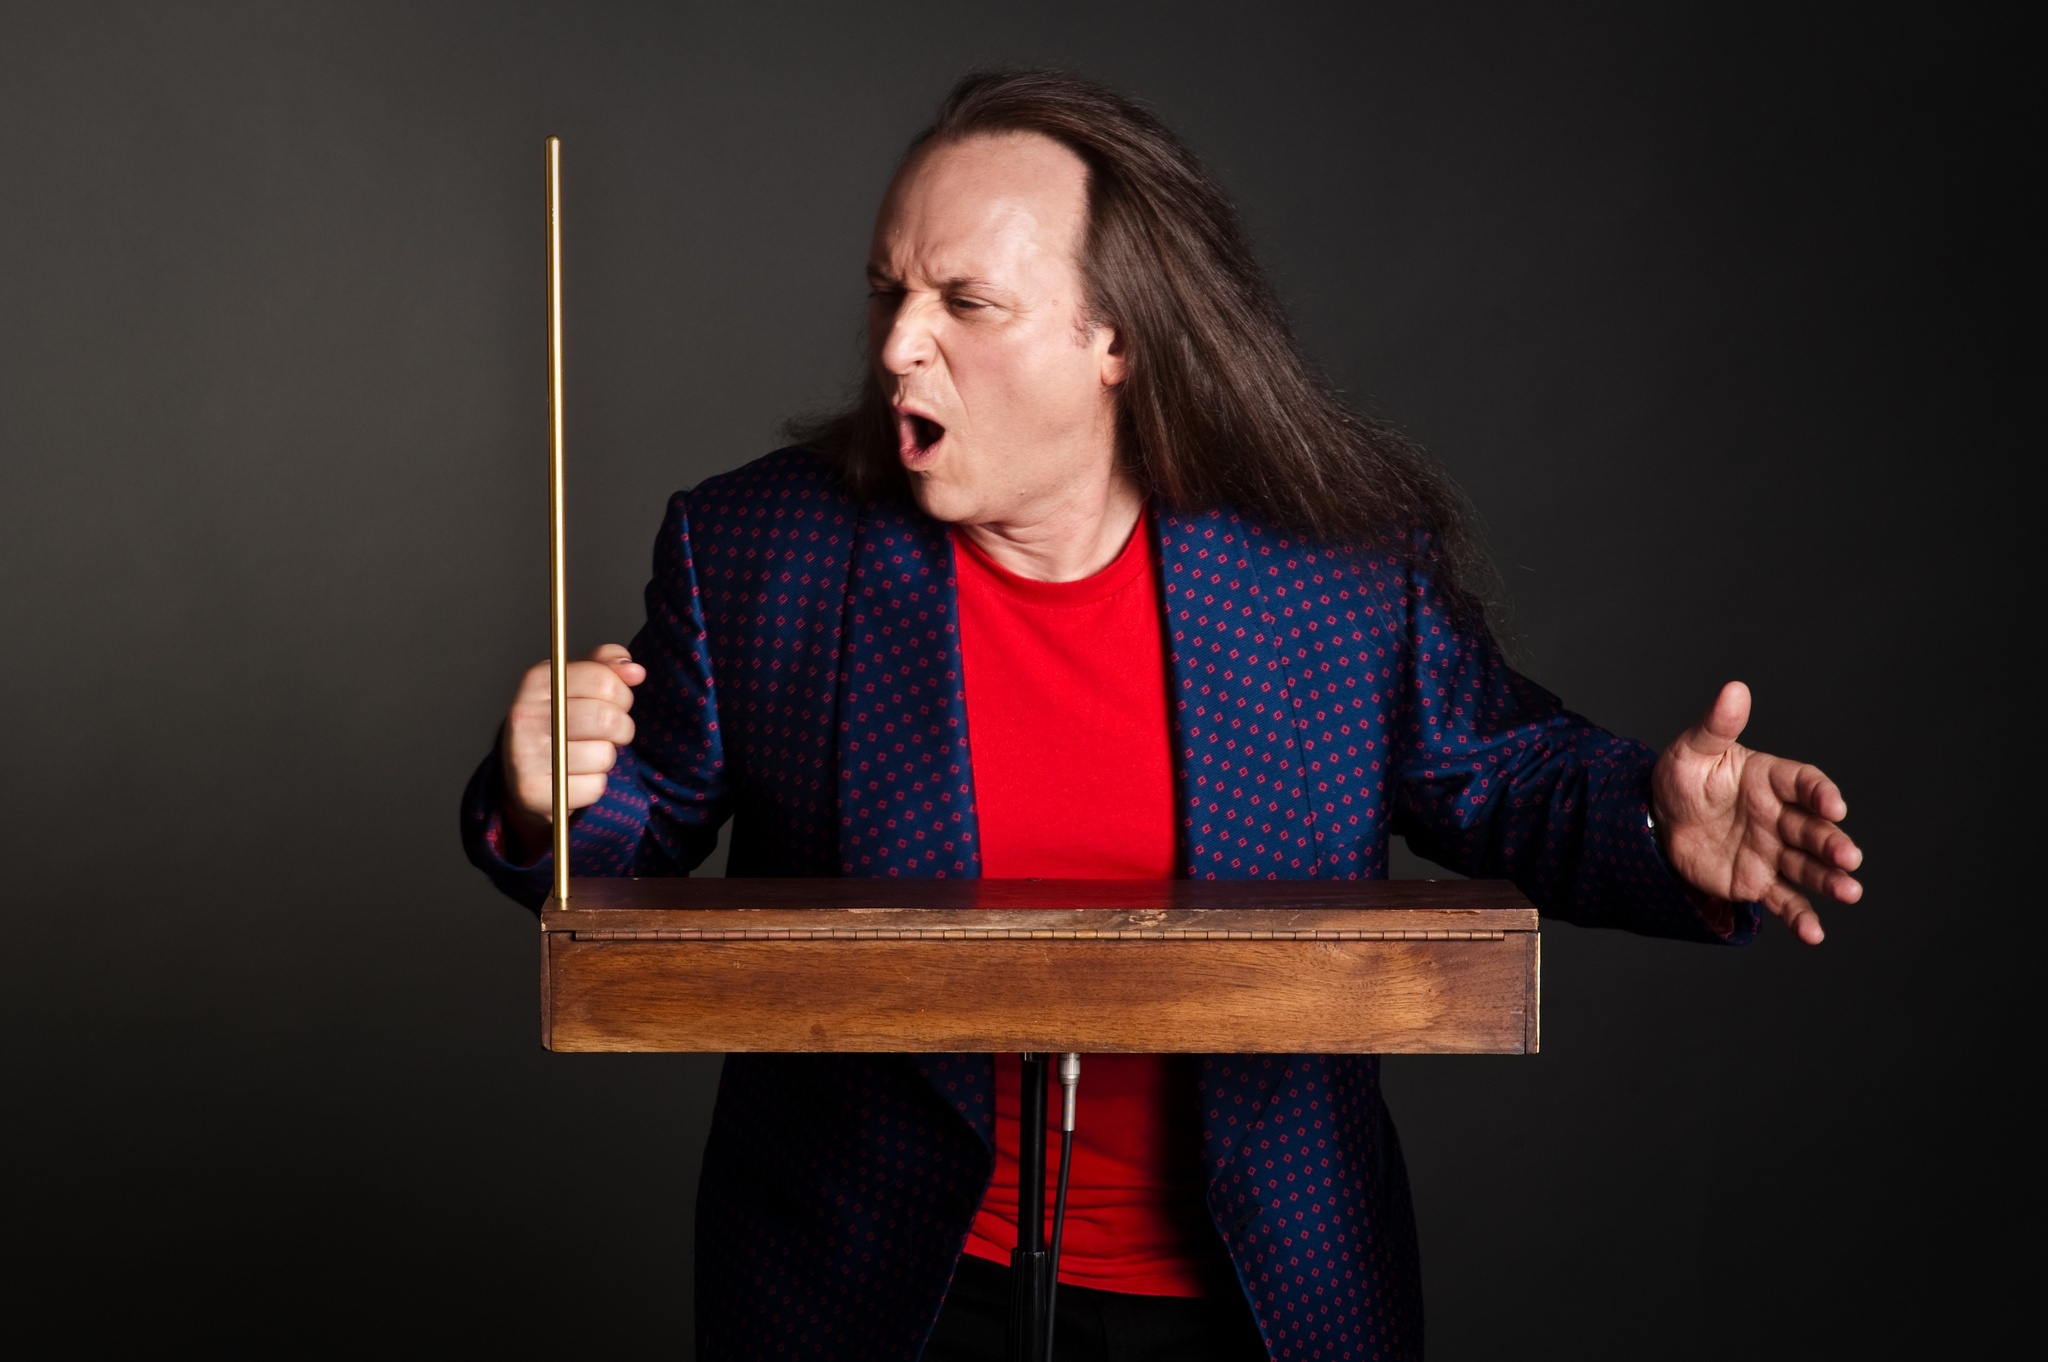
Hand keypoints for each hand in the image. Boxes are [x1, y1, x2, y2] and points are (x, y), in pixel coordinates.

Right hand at [499, 644, 645, 851]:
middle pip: (607, 719)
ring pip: (604, 755)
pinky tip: (576, 777)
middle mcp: (525, 716)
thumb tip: (635, 670)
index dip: (622, 693)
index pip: (603, 680)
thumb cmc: (557, 722)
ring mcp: (525, 756)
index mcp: (536, 681)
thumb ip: (605, 666)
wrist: (521, 775)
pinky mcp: (533, 793)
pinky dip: (594, 784)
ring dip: (607, 757)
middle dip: (622, 728)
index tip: (616, 702)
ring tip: (588, 754)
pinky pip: (594, 786)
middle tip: (613, 732)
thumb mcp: (575, 685)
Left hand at [1651, 681, 1862, 944]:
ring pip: (1808, 867)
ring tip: (1850, 893)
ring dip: (1830, 880)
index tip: (1834, 805)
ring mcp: (1773, 851)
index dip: (1820, 792)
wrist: (1657, 823)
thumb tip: (1734, 688)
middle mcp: (1780, 816)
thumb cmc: (1681, 780)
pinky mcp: (1759, 881)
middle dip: (1833, 843)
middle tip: (1849, 858)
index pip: (1804, 782)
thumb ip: (1715, 725)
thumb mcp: (1691, 750)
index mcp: (1770, 779)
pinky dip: (1801, 918)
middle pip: (1813, 829)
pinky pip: (1783, 900)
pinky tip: (1815, 935)